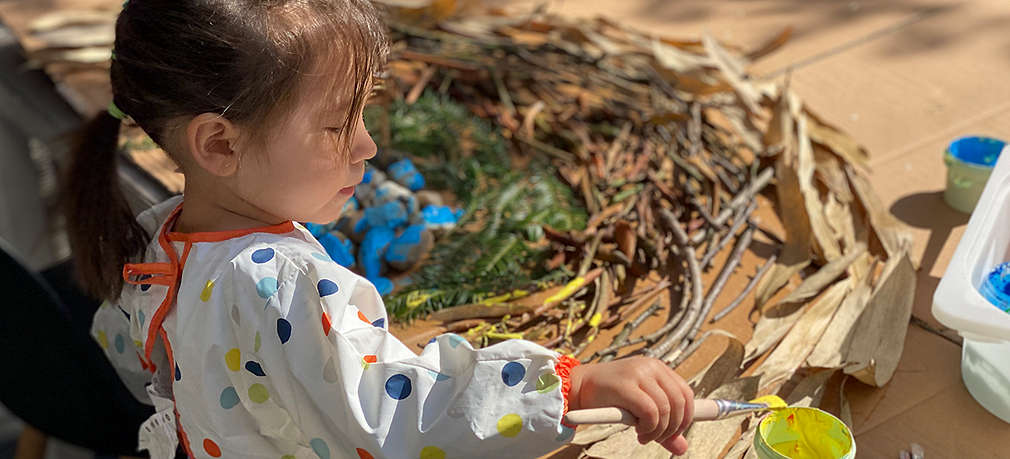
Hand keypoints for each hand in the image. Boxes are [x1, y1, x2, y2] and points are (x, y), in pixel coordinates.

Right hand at [568, 356, 693, 454]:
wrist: (577, 387)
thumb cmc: (609, 397)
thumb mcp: (640, 409)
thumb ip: (662, 424)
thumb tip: (682, 448)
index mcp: (657, 368)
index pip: (686, 393)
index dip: (686, 417)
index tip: (675, 433)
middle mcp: (650, 367)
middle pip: (680, 402)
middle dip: (673, 427)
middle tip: (658, 438)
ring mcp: (638, 374)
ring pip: (666, 409)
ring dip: (659, 431)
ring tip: (645, 436)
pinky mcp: (625, 386)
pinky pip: (651, 413)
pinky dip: (649, 428)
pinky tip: (638, 432)